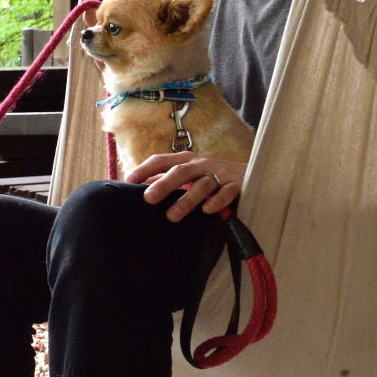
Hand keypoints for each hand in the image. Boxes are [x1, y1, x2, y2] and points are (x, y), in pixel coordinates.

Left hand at [123, 151, 244, 221]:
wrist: (248, 174)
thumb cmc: (209, 175)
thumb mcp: (187, 174)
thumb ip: (164, 178)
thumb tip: (138, 185)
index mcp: (185, 160)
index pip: (161, 160)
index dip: (145, 169)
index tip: (129, 181)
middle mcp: (201, 164)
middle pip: (180, 171)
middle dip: (164, 184)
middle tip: (148, 199)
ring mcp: (219, 174)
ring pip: (202, 184)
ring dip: (187, 200)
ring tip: (172, 216)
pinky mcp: (236, 185)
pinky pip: (226, 193)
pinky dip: (217, 201)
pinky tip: (207, 210)